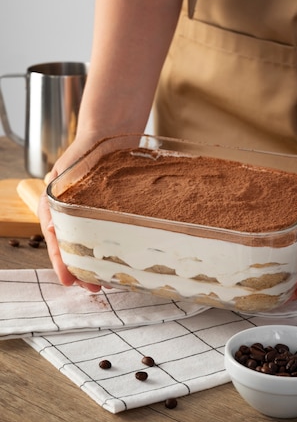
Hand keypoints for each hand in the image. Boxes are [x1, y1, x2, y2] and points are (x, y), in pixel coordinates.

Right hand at [37, 138, 101, 291]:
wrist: (108, 135)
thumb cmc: (84, 150)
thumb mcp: (66, 171)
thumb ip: (57, 195)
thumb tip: (51, 226)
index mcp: (53, 205)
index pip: (53, 239)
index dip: (60, 262)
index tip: (68, 280)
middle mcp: (68, 213)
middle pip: (71, 248)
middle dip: (80, 270)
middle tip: (93, 287)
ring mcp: (86, 213)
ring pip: (88, 244)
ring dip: (95, 263)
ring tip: (108, 280)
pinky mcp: (104, 212)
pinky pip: (105, 233)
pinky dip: (109, 248)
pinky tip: (120, 259)